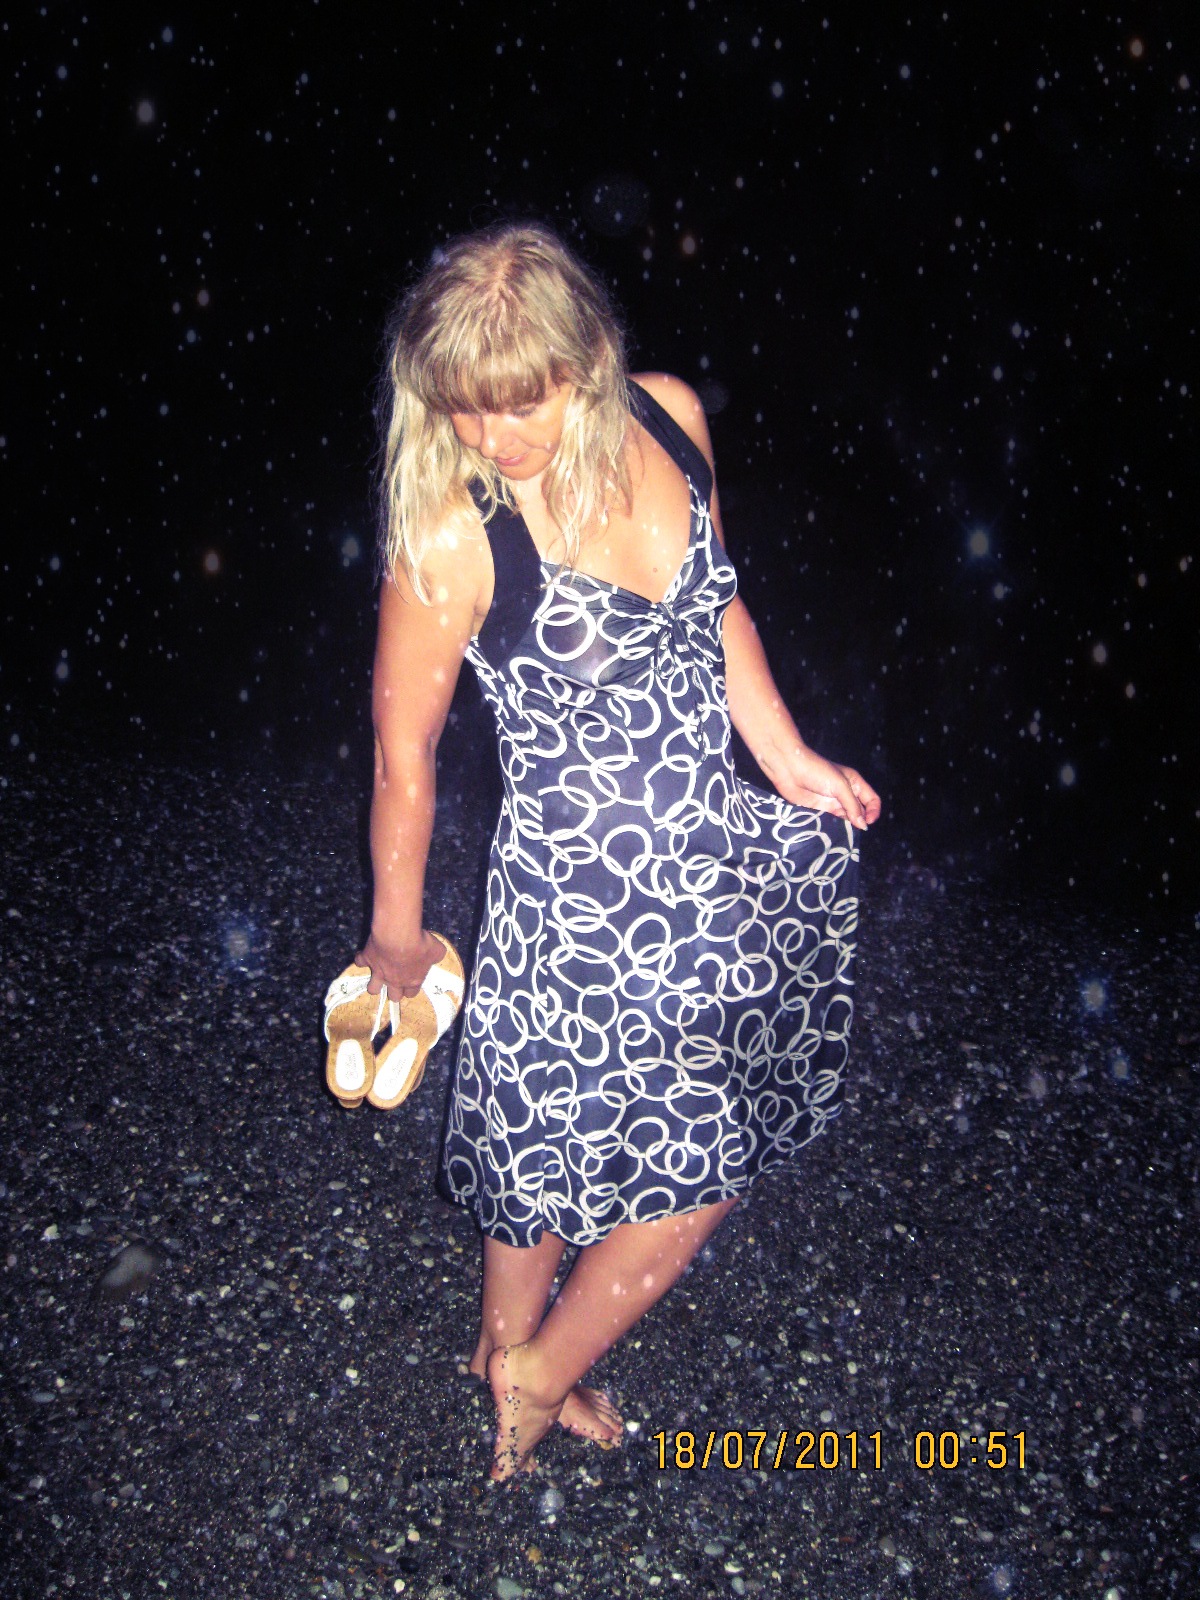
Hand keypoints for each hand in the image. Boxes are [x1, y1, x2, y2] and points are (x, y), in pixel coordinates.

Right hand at [356, 929, 445, 998]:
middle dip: (395, 992)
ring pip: (373, 988)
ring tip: (377, 977)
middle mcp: (395, 980)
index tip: (412, 981)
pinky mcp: (367, 959)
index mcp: (412, 980)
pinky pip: (359, 962)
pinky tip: (364, 954)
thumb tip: (438, 955)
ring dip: (375, 984)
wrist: (398, 935)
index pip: (412, 993)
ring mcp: (379, 972)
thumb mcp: (437, 950)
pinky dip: (361, 959)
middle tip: (396, 982)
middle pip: (393, 996)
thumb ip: (437, 956)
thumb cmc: (420, 944)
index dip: (412, 988)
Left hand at [767, 744, 881, 830]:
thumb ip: (852, 806)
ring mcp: (832, 803)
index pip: (872, 800)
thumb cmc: (817, 771)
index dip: (874, 812)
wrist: (789, 769)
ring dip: (846, 827)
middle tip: (854, 830)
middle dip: (859, 822)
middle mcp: (845, 794)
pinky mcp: (819, 810)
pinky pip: (831, 822)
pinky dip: (833, 829)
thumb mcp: (840, 786)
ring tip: (843, 834)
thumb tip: (863, 825)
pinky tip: (832, 834)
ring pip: (845, 819)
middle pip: (860, 812)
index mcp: (854, 784)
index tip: (868, 822)